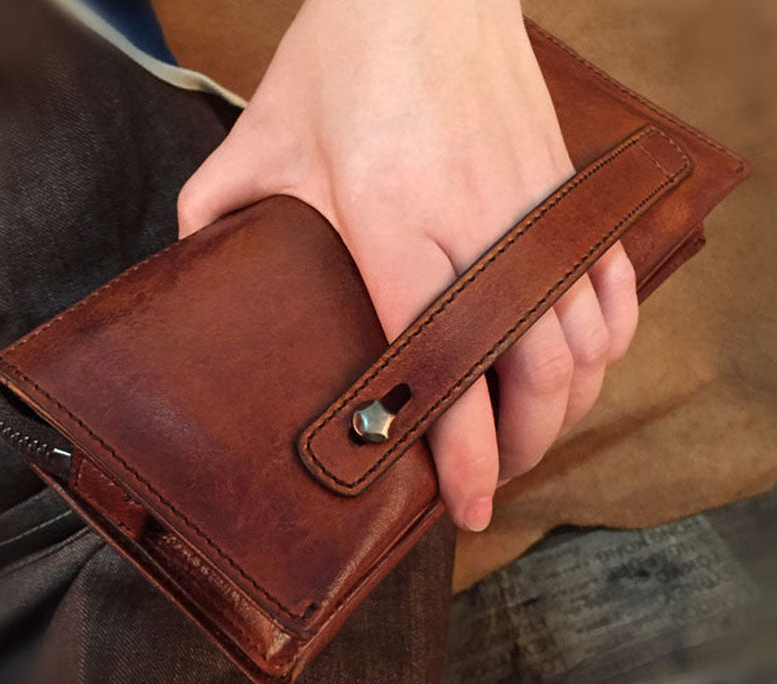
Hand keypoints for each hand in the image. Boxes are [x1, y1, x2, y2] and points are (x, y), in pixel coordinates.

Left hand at [177, 0, 638, 530]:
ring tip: (534, 435)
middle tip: (493, 480)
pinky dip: (612, 340)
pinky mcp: (568, 191)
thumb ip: (219, 214)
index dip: (466, 454)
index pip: (447, 366)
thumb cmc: (344, 55)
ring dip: (569, 406)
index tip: (467, 507)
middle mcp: (482, 225)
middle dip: (522, 447)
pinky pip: (613, 283)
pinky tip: (587, 365)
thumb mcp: (263, 136)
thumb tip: (192, 273)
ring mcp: (538, 209)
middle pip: (534, 372)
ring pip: (586, 340)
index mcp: (396, 223)